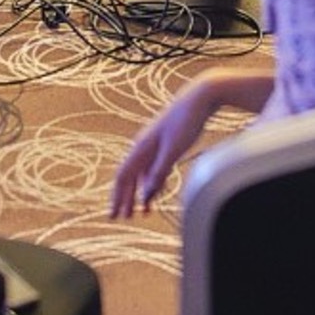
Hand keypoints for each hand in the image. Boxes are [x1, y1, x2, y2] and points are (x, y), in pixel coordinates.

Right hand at [110, 83, 229, 217]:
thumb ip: (159, 171)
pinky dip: (152, 184)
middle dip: (125, 199)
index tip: (114, 215)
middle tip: (122, 218)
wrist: (201, 96)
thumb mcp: (174, 149)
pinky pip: (153, 170)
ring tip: (140, 213)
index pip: (123, 176)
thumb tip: (146, 194)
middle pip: (129, 177)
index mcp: (142, 147)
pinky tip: (155, 195)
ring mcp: (154, 146)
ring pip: (141, 175)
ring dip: (139, 194)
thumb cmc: (187, 120)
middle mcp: (144, 147)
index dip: (117, 197)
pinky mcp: (166, 145)